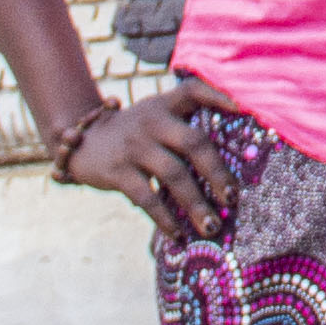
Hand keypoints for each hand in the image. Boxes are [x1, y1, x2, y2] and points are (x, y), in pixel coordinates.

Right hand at [60, 80, 247, 241]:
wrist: (81, 142)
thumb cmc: (132, 134)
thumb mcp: (154, 117)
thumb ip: (182, 127)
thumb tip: (225, 168)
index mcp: (165, 105)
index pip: (193, 89)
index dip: (219, 95)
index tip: (244, 109)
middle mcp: (152, 121)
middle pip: (194, 142)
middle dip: (217, 172)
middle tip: (232, 198)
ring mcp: (134, 146)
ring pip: (174, 175)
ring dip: (196, 204)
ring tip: (211, 227)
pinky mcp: (118, 171)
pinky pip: (147, 197)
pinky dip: (165, 218)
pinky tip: (178, 235)